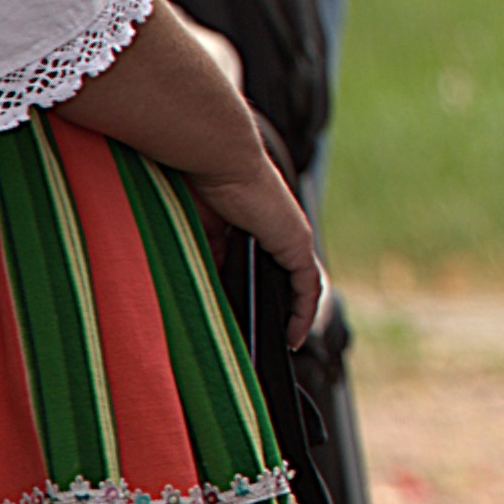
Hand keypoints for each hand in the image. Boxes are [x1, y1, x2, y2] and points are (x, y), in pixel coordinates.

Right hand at [195, 152, 330, 339]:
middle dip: (270, 311)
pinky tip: (294, 337)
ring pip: (295, 286)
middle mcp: (275, 231)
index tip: (239, 322)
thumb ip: (204, 259)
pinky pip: (307, 286)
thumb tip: (200, 293)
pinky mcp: (298, 242)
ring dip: (288, 316)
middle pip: (277, 280)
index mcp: (250, 226)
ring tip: (275, 345)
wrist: (217, 158)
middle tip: (256, 342)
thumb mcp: (196, 232)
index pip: (256, 267)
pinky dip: (303, 312)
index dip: (250, 294)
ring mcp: (290, 236)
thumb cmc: (197, 183)